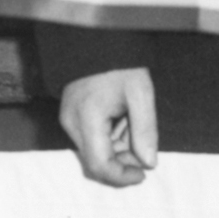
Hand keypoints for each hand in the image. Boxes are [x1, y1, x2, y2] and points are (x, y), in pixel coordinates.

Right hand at [60, 67, 158, 184]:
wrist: (98, 41)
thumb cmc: (121, 64)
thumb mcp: (141, 94)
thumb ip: (145, 131)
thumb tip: (149, 163)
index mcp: (87, 118)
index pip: (100, 165)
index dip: (122, 176)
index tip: (143, 173)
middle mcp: (72, 123)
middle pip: (98, 160)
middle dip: (124, 159)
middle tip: (145, 142)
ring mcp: (69, 119)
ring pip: (96, 150)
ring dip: (120, 145)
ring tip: (134, 120)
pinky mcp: (71, 115)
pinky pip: (92, 137)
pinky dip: (112, 135)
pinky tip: (124, 117)